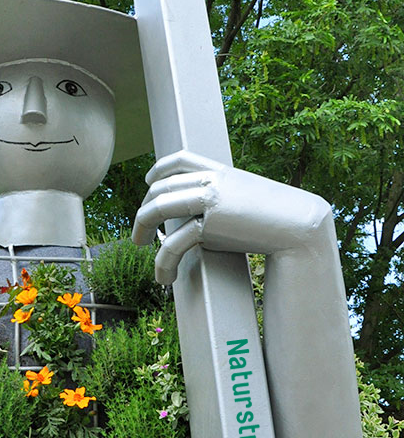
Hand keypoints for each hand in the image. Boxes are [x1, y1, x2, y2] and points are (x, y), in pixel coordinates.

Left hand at [132, 151, 333, 284]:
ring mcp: (209, 199)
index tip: (149, 182)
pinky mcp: (210, 225)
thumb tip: (195, 220)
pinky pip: (174, 243)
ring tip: (139, 244)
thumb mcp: (245, 200)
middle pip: (160, 188)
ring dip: (141, 227)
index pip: (180, 159)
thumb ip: (221, 201)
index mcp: (221, 171)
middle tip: (140, 233)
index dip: (159, 169)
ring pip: (158, 208)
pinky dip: (163, 262)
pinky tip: (164, 278)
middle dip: (143, 210)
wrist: (299, 227)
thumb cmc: (274, 219)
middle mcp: (211, 180)